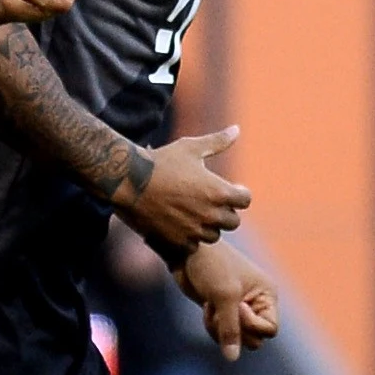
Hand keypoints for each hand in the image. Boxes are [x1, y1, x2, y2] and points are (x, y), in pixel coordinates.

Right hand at [121, 125, 251, 246]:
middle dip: (225, 212)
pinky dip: (189, 238)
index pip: (245, 200)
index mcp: (219, 191)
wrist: (129, 181)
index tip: (227, 189)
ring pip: (214, 235)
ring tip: (193, 213)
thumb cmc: (161, 161)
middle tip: (209, 203)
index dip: (238, 194)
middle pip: (233, 222)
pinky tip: (179, 224)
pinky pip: (193, 246)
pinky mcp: (178, 241)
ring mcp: (194, 230)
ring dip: (208, 227)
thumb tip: (237, 129)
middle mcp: (210, 214)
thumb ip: (218, 142)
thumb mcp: (190, 148)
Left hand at [175, 241, 280, 361]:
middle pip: (254, 339)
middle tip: (220, 310)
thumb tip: (232, 358)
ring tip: (211, 307)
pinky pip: (222, 334)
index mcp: (267, 294)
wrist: (186, 252)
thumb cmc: (211, 266)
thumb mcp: (224, 296)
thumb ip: (230, 329)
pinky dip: (212, 326)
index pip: (270, 329)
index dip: (252, 325)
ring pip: (236, 339)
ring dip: (220, 329)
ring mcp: (239, 309)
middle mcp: (257, 303)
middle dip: (234, 329)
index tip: (237, 307)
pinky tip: (206, 307)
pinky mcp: (222, 312)